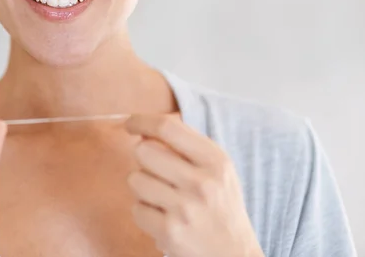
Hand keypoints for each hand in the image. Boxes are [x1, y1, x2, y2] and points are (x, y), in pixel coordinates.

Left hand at [126, 114, 262, 256]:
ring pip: (136, 179)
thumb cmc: (220, 206)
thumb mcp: (217, 170)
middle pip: (144, 151)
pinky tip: (164, 218)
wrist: (234, 256)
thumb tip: (144, 130)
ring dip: (143, 188)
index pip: (167, 128)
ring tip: (163, 198)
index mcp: (215, 160)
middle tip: (156, 172)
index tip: (130, 123)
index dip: (142, 121)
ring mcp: (185, 208)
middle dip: (143, 159)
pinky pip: (137, 209)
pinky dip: (145, 214)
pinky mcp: (170, 232)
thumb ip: (186, 147)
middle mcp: (202, 182)